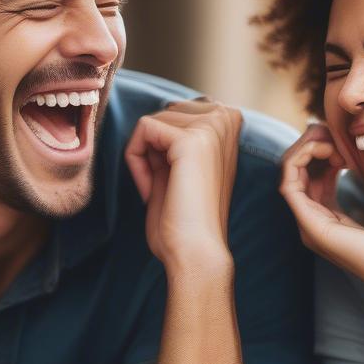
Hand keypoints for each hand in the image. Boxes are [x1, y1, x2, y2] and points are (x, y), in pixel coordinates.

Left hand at [124, 99, 242, 269]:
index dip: (161, 146)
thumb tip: (150, 122)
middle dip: (151, 148)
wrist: (195, 252)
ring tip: (158, 189)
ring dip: (142, 156)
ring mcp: (212, 126)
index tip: (168, 179)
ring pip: (151, 120)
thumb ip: (171, 141)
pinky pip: (143, 128)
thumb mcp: (181, 168)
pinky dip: (135, 160)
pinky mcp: (192, 138)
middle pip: (163, 112)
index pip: (175, 111)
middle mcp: (226, 119)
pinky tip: (150, 188)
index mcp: (229, 125)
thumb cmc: (186, 220)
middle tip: (161, 185)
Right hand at [280, 123, 363, 310]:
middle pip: (295, 169)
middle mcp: (313, 221)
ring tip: (332, 140)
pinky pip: (288, 184)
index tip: (346, 141)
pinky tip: (328, 150)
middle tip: (335, 133)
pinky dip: (301, 159)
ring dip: (305, 147)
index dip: (322, 147)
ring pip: (288, 172)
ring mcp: (309, 225)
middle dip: (311, 142)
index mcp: (328, 217)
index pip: (309, 173)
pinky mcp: (311, 226)